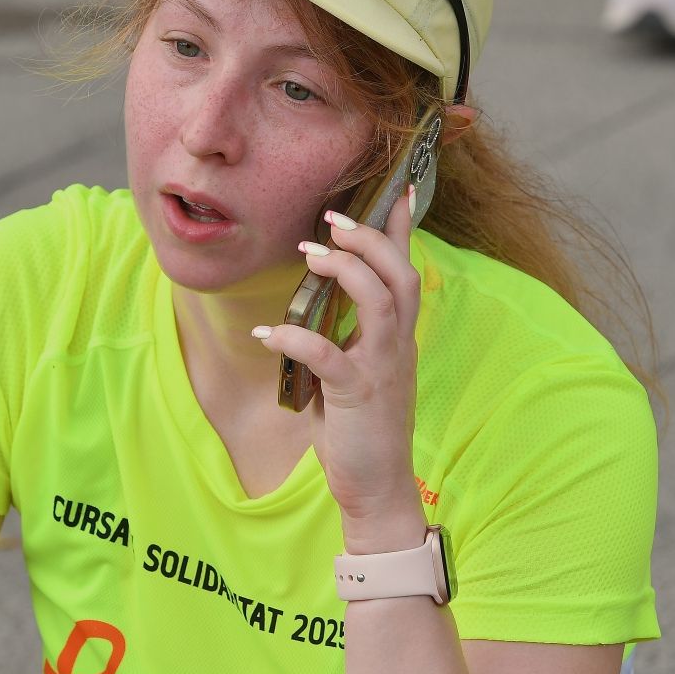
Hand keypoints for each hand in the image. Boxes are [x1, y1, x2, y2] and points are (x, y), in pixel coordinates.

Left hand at [251, 184, 425, 541]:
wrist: (376, 489)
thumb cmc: (362, 429)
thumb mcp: (355, 370)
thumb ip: (344, 335)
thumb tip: (315, 301)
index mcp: (397, 336)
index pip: (406, 269)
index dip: (402, 227)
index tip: (398, 185)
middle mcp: (398, 345)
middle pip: (401, 275)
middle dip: (371, 238)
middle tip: (333, 217)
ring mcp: (383, 369)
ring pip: (381, 303)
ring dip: (347, 271)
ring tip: (311, 253)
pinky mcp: (360, 397)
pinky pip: (331, 357)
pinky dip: (298, 338)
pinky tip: (268, 332)